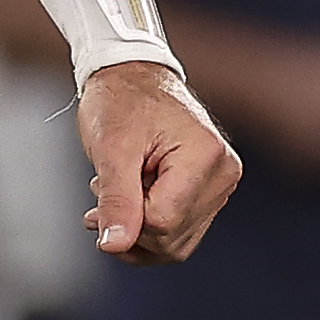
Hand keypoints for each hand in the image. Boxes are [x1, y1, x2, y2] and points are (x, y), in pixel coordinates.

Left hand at [77, 61, 241, 264]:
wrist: (131, 74)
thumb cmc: (121, 99)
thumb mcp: (110, 147)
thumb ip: (115, 199)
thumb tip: (114, 245)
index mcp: (205, 156)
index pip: (163, 220)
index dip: (125, 217)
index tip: (98, 192)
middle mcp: (222, 173)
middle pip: (171, 238)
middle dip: (128, 228)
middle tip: (98, 198)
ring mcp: (219, 184)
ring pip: (175, 244)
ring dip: (136, 232)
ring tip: (111, 197)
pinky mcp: (208, 191)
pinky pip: (180, 231)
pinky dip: (148, 227)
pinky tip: (128, 202)